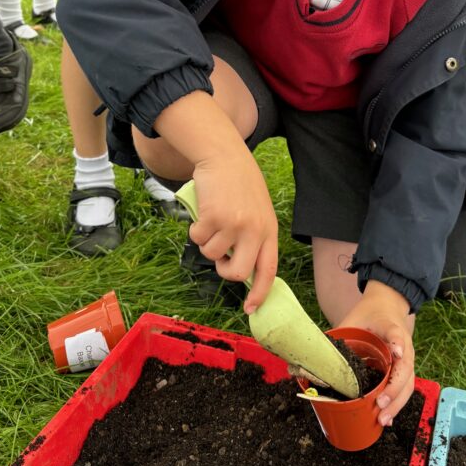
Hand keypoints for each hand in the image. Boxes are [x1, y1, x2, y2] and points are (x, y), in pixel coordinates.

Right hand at [190, 150, 277, 313]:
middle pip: (239, 273)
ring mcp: (234, 224)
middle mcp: (254, 230)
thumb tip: (242, 269)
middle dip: (225, 271)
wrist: (224, 156)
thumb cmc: (240, 184)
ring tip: (212, 221)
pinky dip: (196, 230)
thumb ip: (254, 237)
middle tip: (221, 259)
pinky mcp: (213, 217)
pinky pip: (198, 239)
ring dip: (207, 242)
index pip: (268, 270)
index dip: (260, 293)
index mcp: (269, 230)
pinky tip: (203, 212)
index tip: (251, 309)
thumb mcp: (258, 210)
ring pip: (212, 255)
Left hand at [339, 282, 413, 425]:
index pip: (396, 334)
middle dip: (394, 390)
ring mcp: (406, 360)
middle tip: (380, 404)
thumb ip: (339, 334)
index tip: (397, 352)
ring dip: (396, 403)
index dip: (397, 343)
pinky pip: (403, 389)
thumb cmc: (369, 315)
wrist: (386, 307)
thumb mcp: (354, 318)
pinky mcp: (403, 371)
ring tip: (383, 419)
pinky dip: (396, 404)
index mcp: (391, 328)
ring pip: (407, 385)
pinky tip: (388, 419)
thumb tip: (315, 354)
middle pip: (405, 370)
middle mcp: (404, 347)